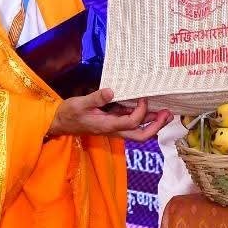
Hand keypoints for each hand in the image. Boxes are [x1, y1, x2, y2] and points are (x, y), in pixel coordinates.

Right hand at [48, 88, 171, 141]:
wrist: (60, 123)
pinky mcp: (113, 123)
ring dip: (153, 123)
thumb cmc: (69, 114)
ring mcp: (114, 128)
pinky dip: (142, 117)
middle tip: (167, 114)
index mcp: (108, 126)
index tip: (143, 98)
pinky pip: (131, 123)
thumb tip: (112, 91)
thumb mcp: (80, 104)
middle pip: (141, 136)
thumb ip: (96, 98)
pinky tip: (148, 107)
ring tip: (166, 112)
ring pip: (138, 131)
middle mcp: (114, 130)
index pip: (131, 123)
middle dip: (156, 126)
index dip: (141, 112)